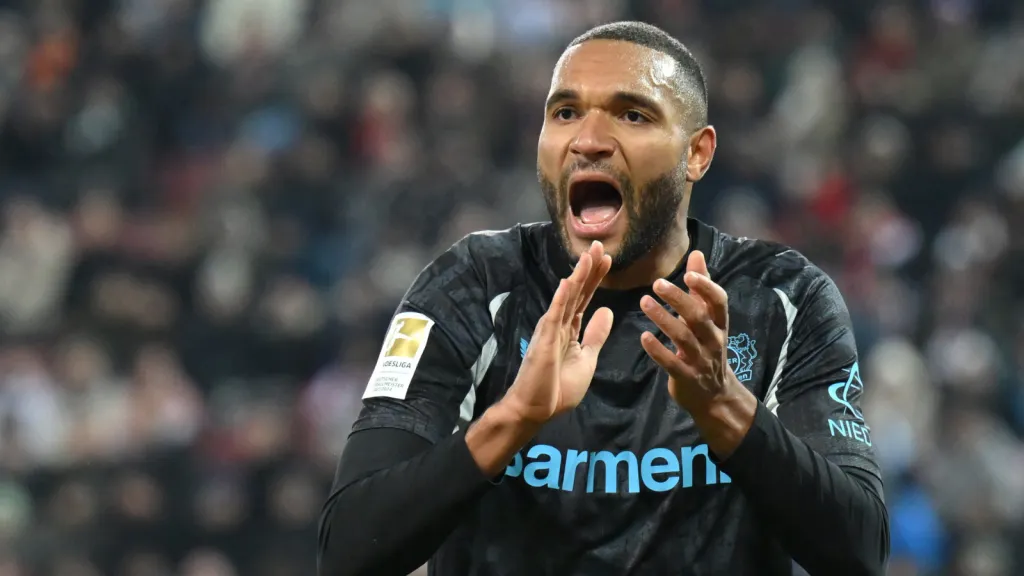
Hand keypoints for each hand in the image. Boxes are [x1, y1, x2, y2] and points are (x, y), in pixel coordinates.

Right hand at [501, 241, 613, 425]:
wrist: (536, 409)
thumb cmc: (558, 389)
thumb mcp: (587, 359)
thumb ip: (596, 335)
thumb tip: (608, 311)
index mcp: (570, 330)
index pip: (585, 298)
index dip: (595, 279)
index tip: (607, 259)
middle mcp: (559, 324)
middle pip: (577, 292)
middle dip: (588, 269)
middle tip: (600, 246)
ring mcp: (550, 330)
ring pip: (567, 298)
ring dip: (578, 277)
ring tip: (588, 256)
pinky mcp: (544, 340)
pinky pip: (554, 315)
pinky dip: (561, 299)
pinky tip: (568, 282)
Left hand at [639, 250, 745, 417]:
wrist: (714, 395)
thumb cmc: (707, 348)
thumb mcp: (709, 319)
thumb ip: (701, 288)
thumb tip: (697, 254)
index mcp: (719, 324)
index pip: (719, 302)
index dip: (706, 287)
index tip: (689, 274)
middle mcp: (713, 340)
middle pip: (699, 317)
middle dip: (679, 299)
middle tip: (657, 284)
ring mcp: (701, 360)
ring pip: (683, 338)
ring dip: (663, 319)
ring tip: (644, 303)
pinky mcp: (686, 377)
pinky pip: (671, 363)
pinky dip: (657, 350)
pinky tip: (643, 337)